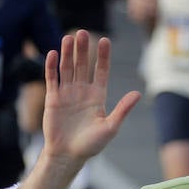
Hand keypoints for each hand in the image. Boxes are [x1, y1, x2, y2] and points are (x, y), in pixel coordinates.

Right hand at [40, 30, 140, 166]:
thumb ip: (122, 109)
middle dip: (83, 49)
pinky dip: (52, 66)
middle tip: (83, 32)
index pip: (101, 71)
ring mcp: (67, 93)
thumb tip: (137, 93)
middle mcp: (82, 91)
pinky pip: (52, 79)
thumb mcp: (110, 127)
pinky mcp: (53, 99)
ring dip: (67, 53)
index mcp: (98, 96)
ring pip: (67, 68)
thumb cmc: (91, 145)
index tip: (105, 40)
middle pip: (83, 65)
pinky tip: (53, 53)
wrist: (68, 155)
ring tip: (69, 38)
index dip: (103, 56)